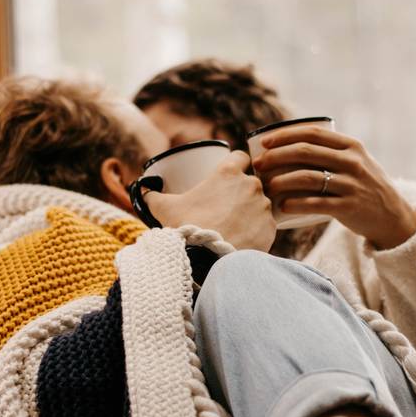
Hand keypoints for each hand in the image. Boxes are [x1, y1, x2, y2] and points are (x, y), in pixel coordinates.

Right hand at [145, 151, 276, 252]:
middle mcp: (251, 184)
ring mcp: (264, 206)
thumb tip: (144, 192)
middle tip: (226, 206)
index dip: (234, 164)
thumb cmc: (187, 227)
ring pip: (260, 203)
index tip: (227, 176)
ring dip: (250, 210)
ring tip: (235, 225)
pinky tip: (245, 238)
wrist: (207, 259)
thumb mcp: (164, 208)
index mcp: (229, 172)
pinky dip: (257, 230)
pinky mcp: (272, 227)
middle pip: (250, 182)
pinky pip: (266, 224)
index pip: (240, 157)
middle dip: (241, 192)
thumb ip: (153, 196)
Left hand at [252, 126, 415, 249]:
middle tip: (259, 164)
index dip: (285, 135)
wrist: (393, 216)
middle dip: (277, 156)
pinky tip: (282, 205)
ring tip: (266, 186)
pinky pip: (316, 203)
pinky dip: (296, 204)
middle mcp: (352, 162)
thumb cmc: (365, 186)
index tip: (265, 142)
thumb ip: (331, 153)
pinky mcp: (349, 207)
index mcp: (351, 146)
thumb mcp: (356, 162)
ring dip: (281, 180)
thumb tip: (287, 147)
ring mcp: (352, 184)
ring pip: (308, 177)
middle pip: (305, 152)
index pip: (312, 133)